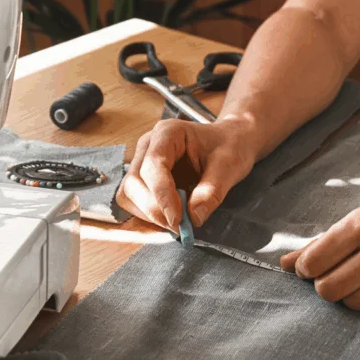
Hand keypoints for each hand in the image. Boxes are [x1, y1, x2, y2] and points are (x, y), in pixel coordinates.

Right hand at [117, 117, 257, 229]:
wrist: (230, 141)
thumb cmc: (229, 145)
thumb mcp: (229, 165)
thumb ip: (212, 190)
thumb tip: (194, 217)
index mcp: (168, 133)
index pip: (153, 165)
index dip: (162, 195)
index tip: (177, 219)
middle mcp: (149, 145)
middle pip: (134, 182)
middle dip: (154, 209)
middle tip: (180, 227)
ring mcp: (143, 161)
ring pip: (129, 194)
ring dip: (149, 214)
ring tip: (178, 222)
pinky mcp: (144, 178)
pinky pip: (136, 201)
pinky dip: (149, 215)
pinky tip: (171, 217)